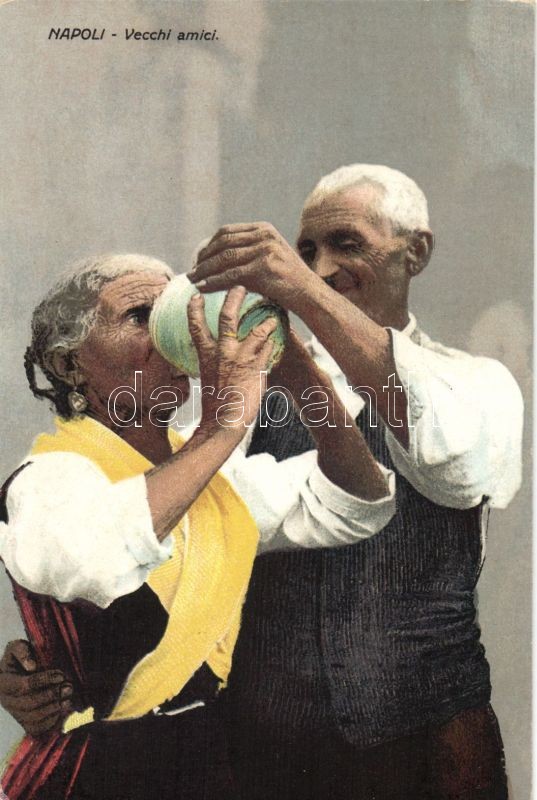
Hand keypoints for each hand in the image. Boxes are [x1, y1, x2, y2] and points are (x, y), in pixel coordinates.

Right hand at [0, 640, 72, 736]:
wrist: (18, 673)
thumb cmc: (20, 658)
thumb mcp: (17, 647)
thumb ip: (22, 651)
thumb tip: (31, 666)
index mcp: (2, 683)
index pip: (23, 685)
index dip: (43, 681)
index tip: (60, 676)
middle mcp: (6, 701)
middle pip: (29, 703)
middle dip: (51, 695)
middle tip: (69, 687)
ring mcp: (15, 713)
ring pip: (34, 717)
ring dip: (54, 707)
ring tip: (68, 696)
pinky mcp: (24, 722)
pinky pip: (37, 727)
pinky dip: (52, 719)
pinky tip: (63, 707)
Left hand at [187, 222, 312, 309]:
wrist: (308, 293)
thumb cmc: (287, 280)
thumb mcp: (268, 257)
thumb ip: (248, 251)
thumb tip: (216, 258)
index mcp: (263, 229)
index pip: (227, 232)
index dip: (208, 246)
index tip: (197, 260)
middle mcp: (263, 235)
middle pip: (223, 243)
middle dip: (203, 258)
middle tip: (192, 272)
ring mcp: (264, 249)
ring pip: (224, 259)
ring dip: (205, 270)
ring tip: (194, 280)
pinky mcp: (263, 267)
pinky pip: (231, 274)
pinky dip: (214, 281)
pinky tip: (204, 287)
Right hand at [187, 286, 276, 430]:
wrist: (224, 422)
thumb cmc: (214, 405)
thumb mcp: (207, 378)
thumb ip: (212, 362)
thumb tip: (215, 354)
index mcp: (206, 355)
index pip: (196, 326)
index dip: (195, 309)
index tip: (196, 295)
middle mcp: (223, 352)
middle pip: (227, 317)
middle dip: (234, 298)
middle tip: (240, 286)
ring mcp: (241, 358)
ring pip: (257, 330)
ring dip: (266, 319)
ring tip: (273, 313)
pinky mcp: (258, 367)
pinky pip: (269, 348)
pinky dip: (274, 340)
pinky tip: (280, 336)